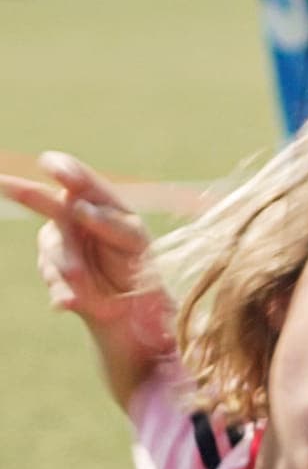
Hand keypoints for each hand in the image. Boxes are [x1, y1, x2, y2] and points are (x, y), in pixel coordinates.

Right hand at [0, 153, 161, 330]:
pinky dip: (62, 291)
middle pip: (43, 201)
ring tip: (83, 277)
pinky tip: (68, 302)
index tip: (52, 166)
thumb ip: (111, 223)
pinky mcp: (54, 273)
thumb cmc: (135, 257)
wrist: (133, 300)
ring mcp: (58, 244)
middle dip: (24, 192)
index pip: (75, 176)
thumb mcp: (134, 239)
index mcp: (93, 199)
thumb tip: (79, 208)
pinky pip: (54, 280)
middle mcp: (68, 216)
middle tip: (3, 184)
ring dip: (69, 264)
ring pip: (53, 248)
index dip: (63, 169)